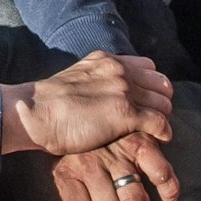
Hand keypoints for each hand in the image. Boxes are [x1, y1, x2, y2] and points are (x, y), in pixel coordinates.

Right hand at [0, 52, 173, 155]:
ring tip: (157, 130)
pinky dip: (164, 131)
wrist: (36, 112)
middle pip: (161, 84)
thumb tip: (105, 92)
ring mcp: (124, 91)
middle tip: (156, 118)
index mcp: (108, 60)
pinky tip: (160, 139)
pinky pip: (159, 121)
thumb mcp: (78, 77)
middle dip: (162, 101)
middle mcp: (120, 71)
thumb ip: (96, 78)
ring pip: (163, 103)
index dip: (152, 85)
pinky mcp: (125, 113)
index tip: (148, 100)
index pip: (149, 67)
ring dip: (164, 117)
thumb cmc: (50, 103)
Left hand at [53, 132, 181, 200]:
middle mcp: (91, 167)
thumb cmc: (70, 147)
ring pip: (132, 194)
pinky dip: (165, 182)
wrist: (68, 100)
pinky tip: (170, 199)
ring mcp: (114, 152)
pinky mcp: (135, 138)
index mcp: (68, 177)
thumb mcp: (65, 177)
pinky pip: (154, 164)